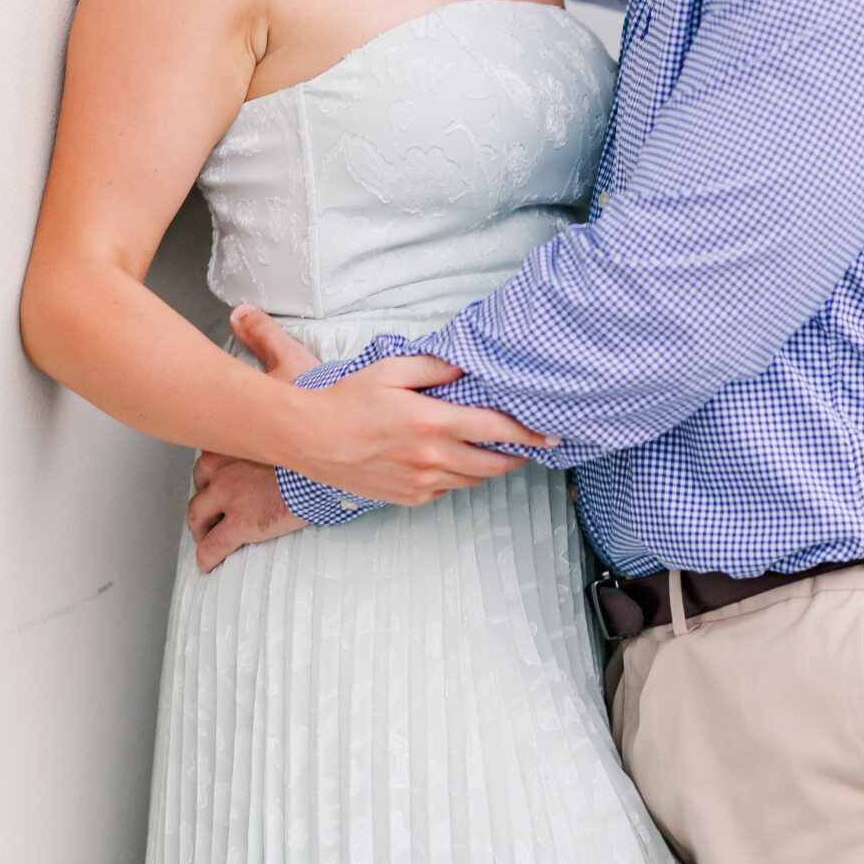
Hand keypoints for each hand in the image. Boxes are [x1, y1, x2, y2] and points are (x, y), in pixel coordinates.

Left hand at [187, 451, 302, 573]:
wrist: (320, 476)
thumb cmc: (305, 462)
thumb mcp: (278, 447)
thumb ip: (262, 454)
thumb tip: (266, 466)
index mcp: (233, 447)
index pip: (207, 464)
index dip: (208, 481)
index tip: (212, 489)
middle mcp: (223, 469)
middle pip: (198, 489)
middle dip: (202, 504)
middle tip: (207, 516)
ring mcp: (228, 497)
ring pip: (197, 516)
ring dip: (201, 529)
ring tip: (207, 539)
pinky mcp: (239, 523)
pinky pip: (213, 545)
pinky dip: (207, 556)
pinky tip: (207, 563)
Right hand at [230, 303, 555, 507]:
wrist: (310, 439)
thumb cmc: (348, 400)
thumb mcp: (391, 370)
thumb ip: (435, 367)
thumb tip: (468, 365)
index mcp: (432, 422)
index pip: (496, 429)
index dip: (529, 433)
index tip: (552, 434)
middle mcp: (432, 457)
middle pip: (494, 463)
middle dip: (517, 456)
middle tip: (529, 446)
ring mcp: (422, 482)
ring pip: (473, 480)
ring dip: (487, 467)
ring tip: (492, 451)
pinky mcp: (410, 498)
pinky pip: (447, 490)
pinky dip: (456, 477)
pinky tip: (448, 461)